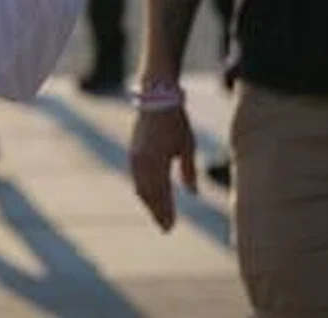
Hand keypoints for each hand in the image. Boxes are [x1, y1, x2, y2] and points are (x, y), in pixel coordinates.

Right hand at [129, 104, 197, 231]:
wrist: (156, 99)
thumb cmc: (176, 122)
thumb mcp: (187, 147)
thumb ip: (189, 171)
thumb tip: (194, 193)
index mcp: (156, 161)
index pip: (161, 194)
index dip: (165, 212)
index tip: (170, 227)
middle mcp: (142, 162)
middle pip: (148, 194)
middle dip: (156, 211)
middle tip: (165, 227)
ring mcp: (135, 157)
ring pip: (140, 188)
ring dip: (149, 203)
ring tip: (158, 215)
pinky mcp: (133, 153)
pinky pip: (136, 178)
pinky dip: (143, 190)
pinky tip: (149, 197)